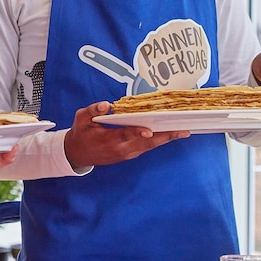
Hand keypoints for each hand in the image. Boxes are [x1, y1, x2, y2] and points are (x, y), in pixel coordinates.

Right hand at [64, 101, 189, 170]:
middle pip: (146, 143)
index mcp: (109, 140)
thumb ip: (92, 111)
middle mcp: (121, 149)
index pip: (126, 135)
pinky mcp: (130, 154)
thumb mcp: (81, 119)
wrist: (78, 154)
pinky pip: (147, 147)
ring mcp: (127, 153)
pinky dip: (159, 141)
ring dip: (166, 139)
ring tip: (182, 132)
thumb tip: (106, 105)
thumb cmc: (81, 134)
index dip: (137, 132)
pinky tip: (169, 134)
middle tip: (182, 131)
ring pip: (149, 147)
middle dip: (165, 137)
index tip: (149, 130)